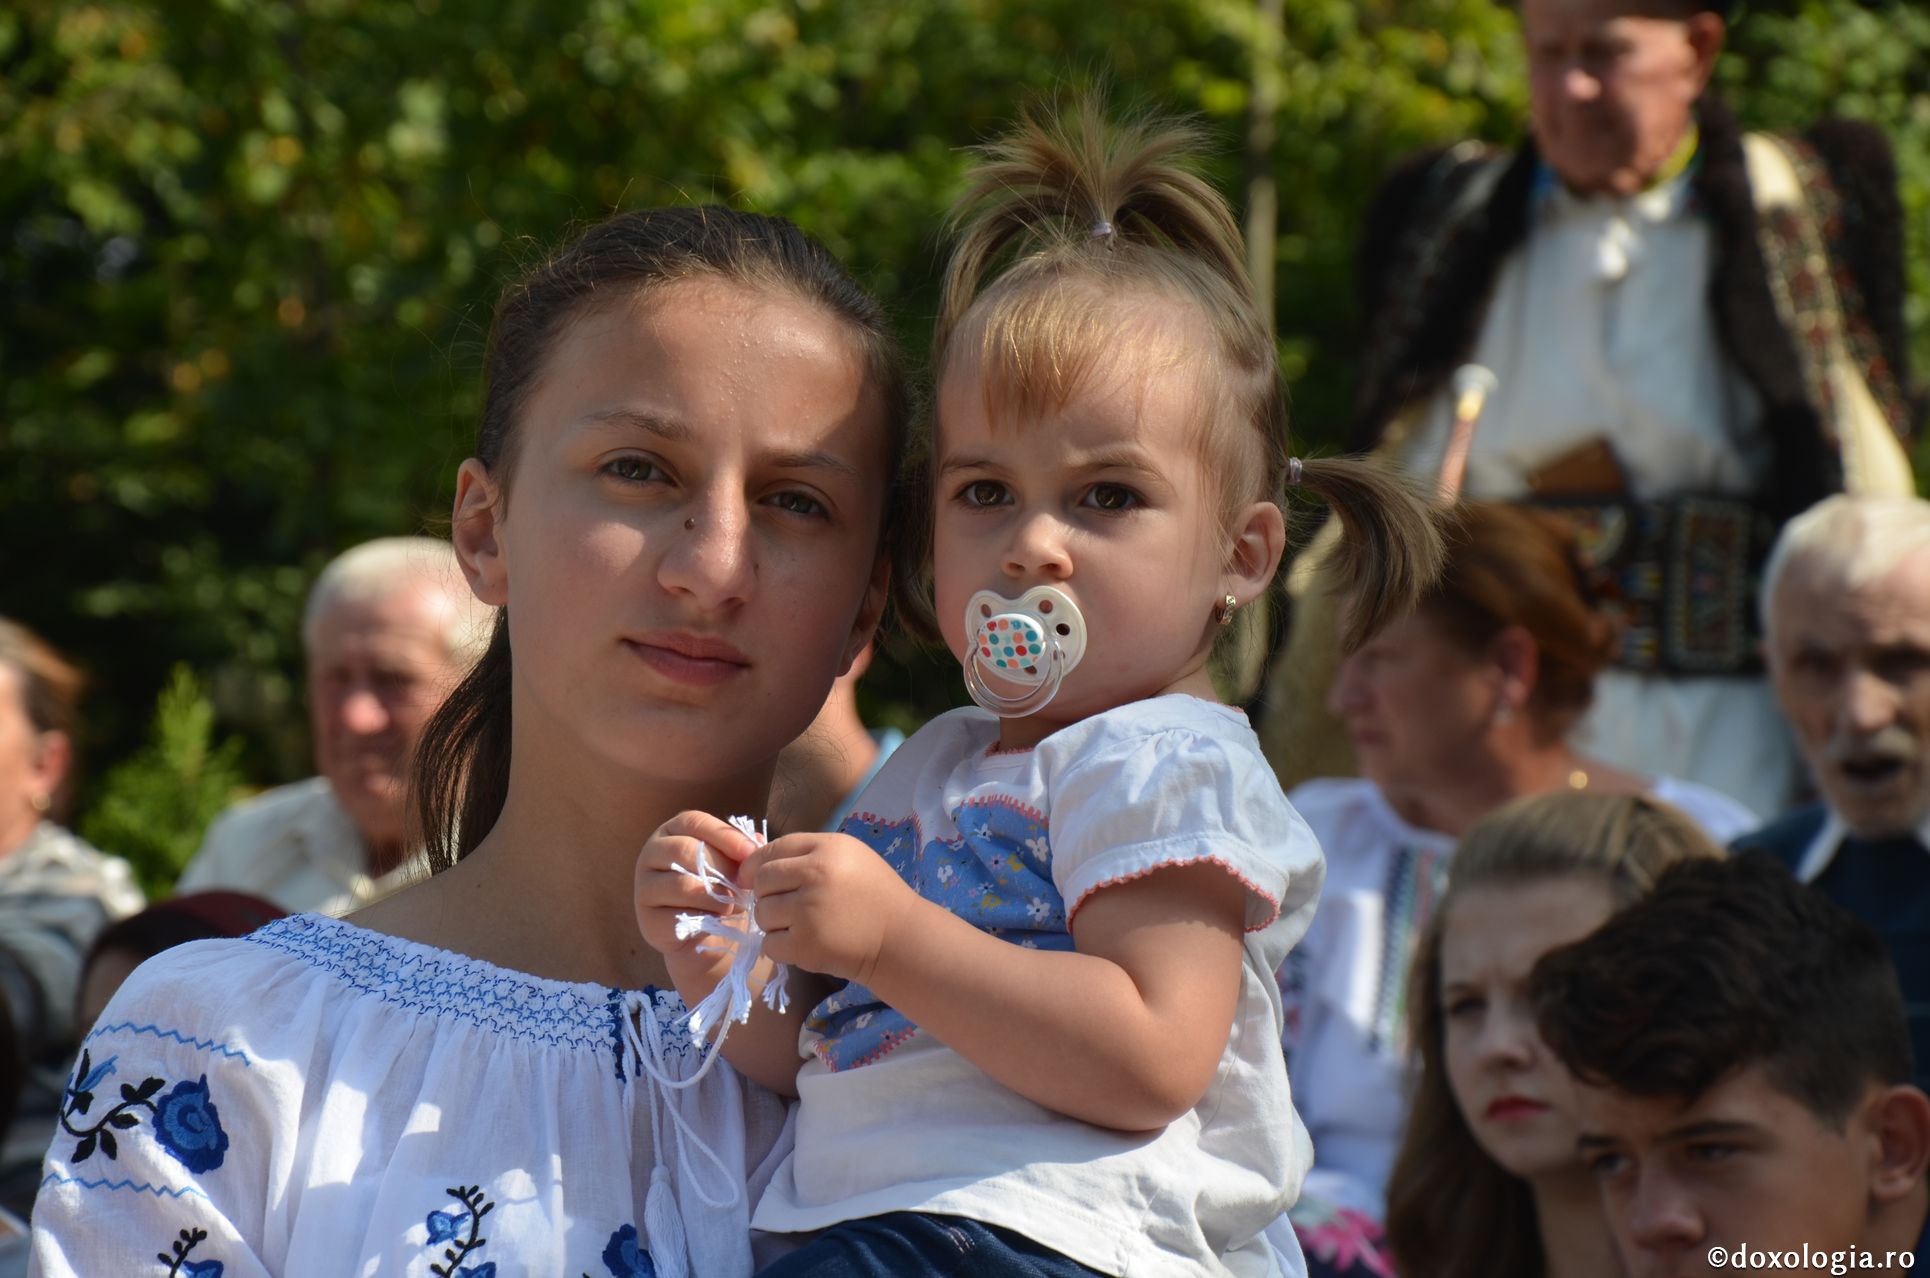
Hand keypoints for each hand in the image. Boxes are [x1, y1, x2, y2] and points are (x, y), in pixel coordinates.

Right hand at [634, 810, 757, 967]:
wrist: (705, 936)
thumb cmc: (720, 890)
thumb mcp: (732, 865)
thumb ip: (743, 851)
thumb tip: (759, 843)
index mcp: (671, 832)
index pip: (694, 822)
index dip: (725, 835)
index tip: (751, 853)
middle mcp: (651, 854)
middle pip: (685, 850)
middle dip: (722, 867)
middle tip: (745, 884)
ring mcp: (644, 888)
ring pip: (683, 885)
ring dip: (717, 897)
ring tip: (734, 904)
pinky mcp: (648, 921)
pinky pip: (678, 916)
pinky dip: (704, 919)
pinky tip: (717, 921)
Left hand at [745, 832, 925, 984]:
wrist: (901, 939)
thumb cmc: (875, 895)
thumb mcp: (850, 857)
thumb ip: (808, 854)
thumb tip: (756, 866)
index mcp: (828, 848)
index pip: (774, 849)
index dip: (756, 865)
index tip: (753, 878)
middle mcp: (817, 874)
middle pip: (763, 881)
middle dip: (767, 895)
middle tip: (786, 907)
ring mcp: (809, 911)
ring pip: (762, 914)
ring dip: (773, 923)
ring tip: (799, 926)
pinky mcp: (806, 945)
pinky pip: (769, 944)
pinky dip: (780, 948)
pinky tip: (802, 944)